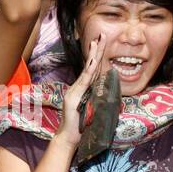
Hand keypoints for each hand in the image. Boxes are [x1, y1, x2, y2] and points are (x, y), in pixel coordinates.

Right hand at [57, 35, 105, 150]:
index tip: (100, 41)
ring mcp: (75, 91)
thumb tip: (104, 90)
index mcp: (84, 88)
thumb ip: (95, 98)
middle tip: (102, 35)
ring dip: (93, 56)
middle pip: (90, 65)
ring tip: (97, 42)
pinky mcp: (74, 97)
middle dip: (96, 49)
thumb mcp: (91, 109)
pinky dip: (89, 71)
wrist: (68, 136)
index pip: (92, 68)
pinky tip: (93, 62)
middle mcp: (79, 86)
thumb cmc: (81, 125)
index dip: (96, 55)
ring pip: (87, 70)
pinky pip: (84, 82)